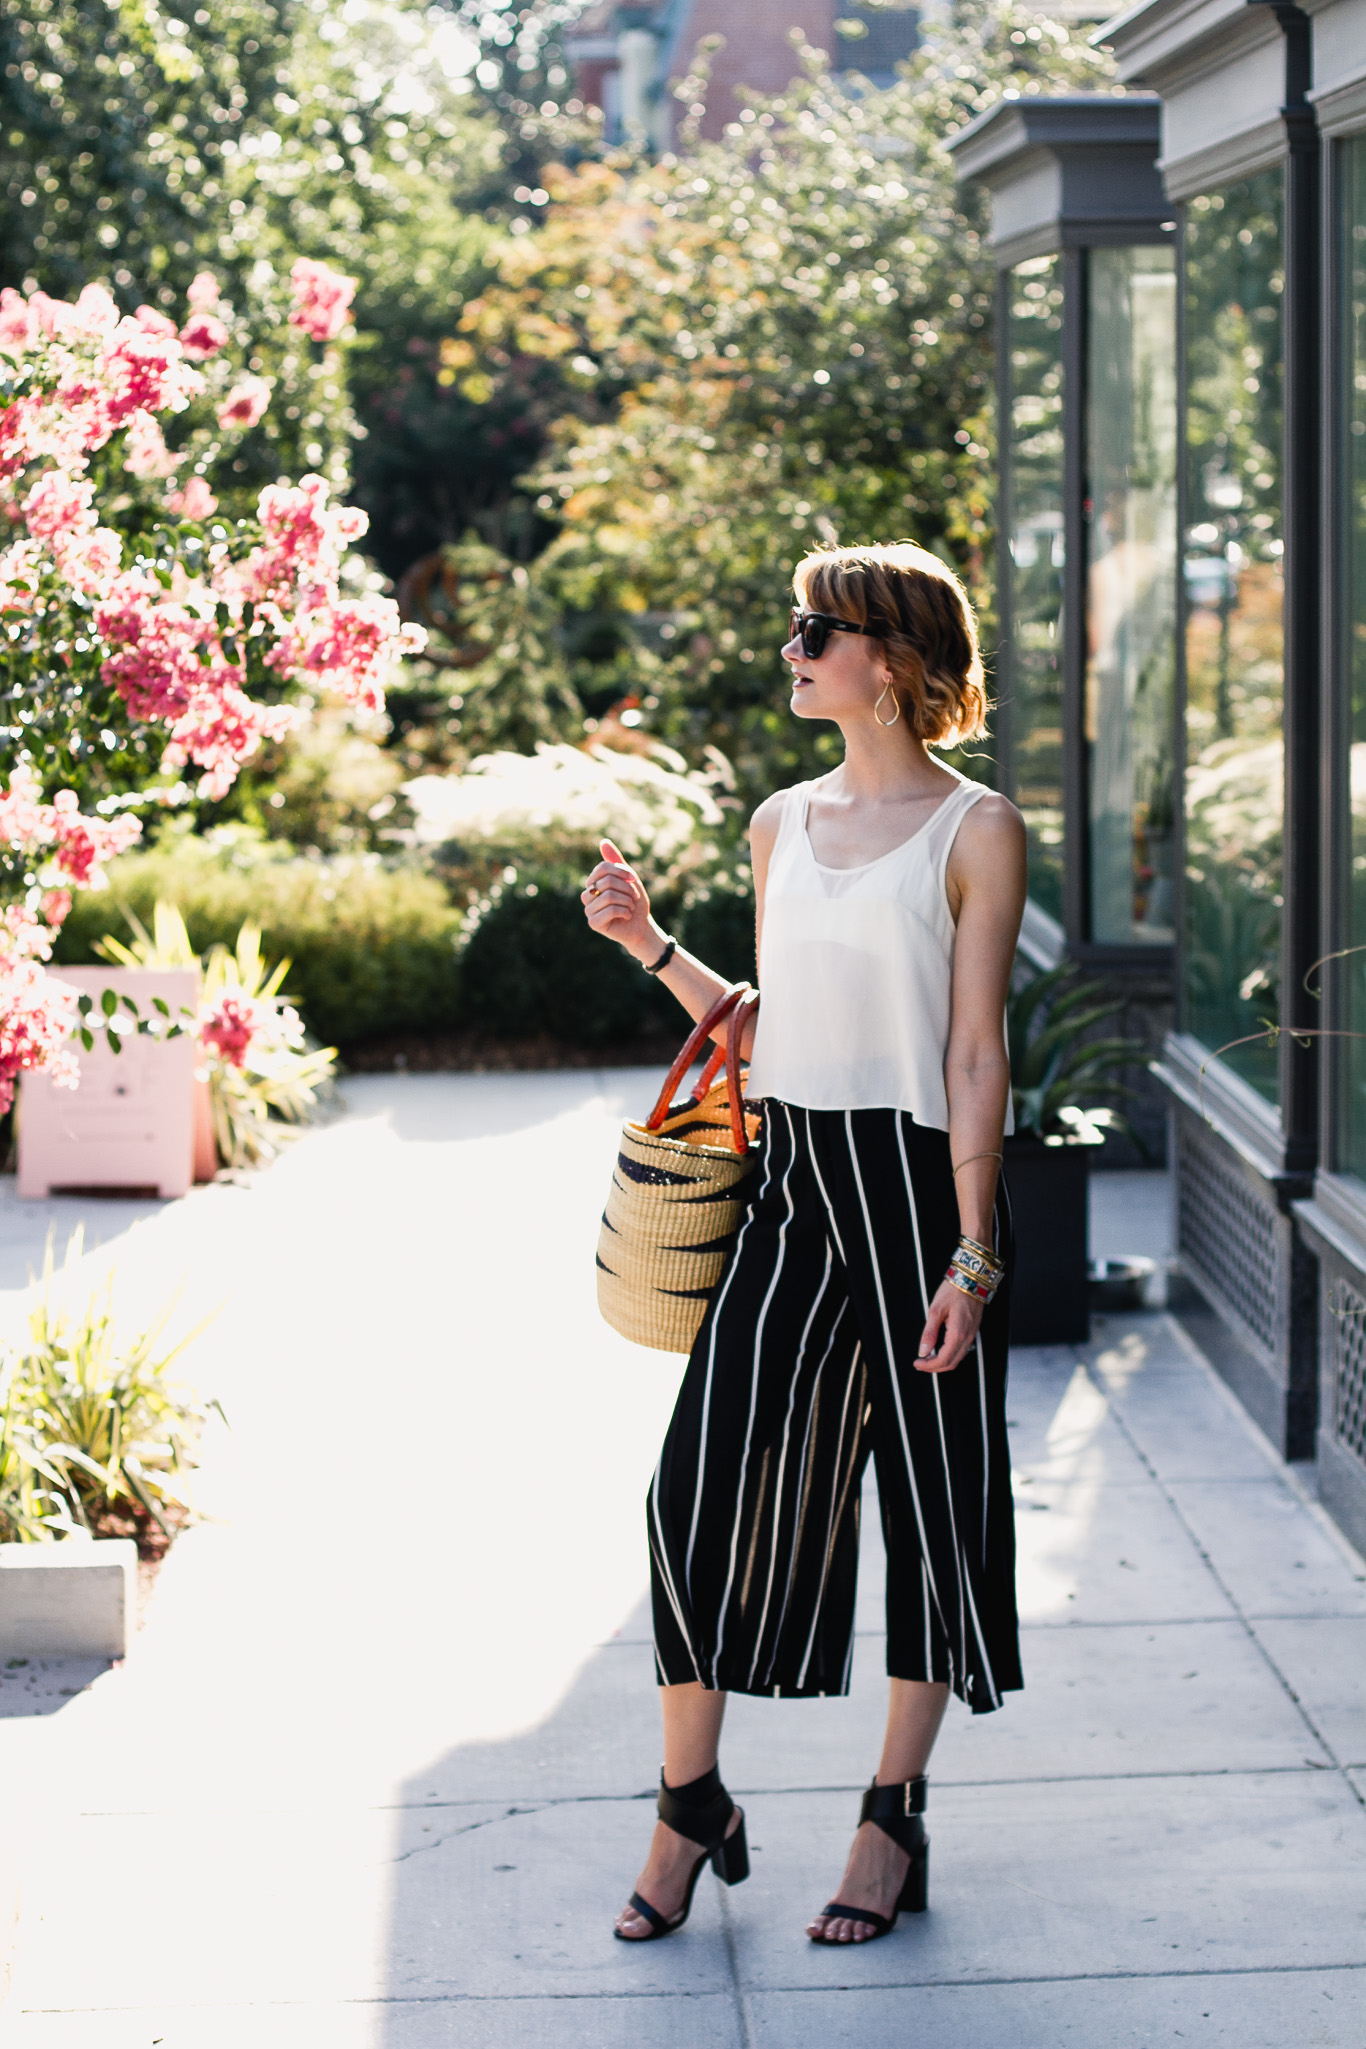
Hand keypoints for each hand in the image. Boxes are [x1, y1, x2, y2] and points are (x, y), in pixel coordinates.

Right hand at [581, 839, 657, 959]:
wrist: (641, 926)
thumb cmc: (634, 902)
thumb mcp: (628, 879)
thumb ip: (616, 861)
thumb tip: (603, 842)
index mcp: (593, 883)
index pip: (602, 868)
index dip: (621, 871)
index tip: (634, 879)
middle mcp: (587, 895)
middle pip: (607, 882)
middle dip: (627, 889)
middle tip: (634, 898)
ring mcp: (588, 910)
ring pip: (609, 896)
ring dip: (627, 901)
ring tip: (630, 907)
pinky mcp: (593, 923)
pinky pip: (610, 910)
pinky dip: (625, 912)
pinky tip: (626, 916)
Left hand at [915, 1277, 984, 1373]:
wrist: (972, 1278)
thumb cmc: (953, 1291)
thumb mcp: (936, 1310)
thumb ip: (929, 1333)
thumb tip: (922, 1351)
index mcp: (957, 1334)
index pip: (943, 1360)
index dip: (928, 1366)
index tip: (916, 1363)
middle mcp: (967, 1338)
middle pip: (951, 1363)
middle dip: (934, 1367)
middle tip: (919, 1363)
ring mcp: (972, 1335)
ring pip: (957, 1359)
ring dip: (942, 1363)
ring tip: (926, 1358)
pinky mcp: (972, 1331)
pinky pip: (962, 1351)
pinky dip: (949, 1356)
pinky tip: (939, 1350)